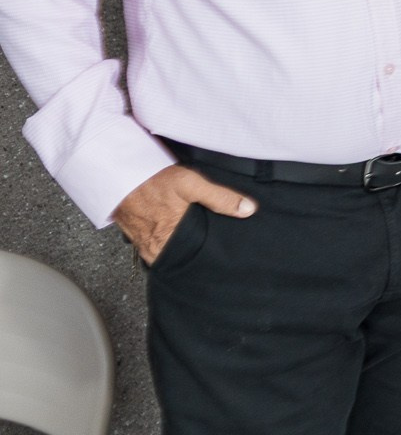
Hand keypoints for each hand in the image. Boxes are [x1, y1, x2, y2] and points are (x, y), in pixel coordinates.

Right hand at [113, 165, 254, 264]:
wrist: (118, 173)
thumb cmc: (152, 180)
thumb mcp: (192, 184)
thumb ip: (220, 199)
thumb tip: (248, 210)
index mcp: (166, 243)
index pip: (192, 261)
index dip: (208, 257)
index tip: (223, 254)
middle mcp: (153, 249)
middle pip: (181, 257)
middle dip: (196, 252)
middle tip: (213, 245)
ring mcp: (142, 244)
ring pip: (169, 251)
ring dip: (182, 246)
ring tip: (197, 238)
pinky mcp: (136, 236)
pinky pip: (156, 244)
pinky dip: (168, 239)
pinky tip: (177, 230)